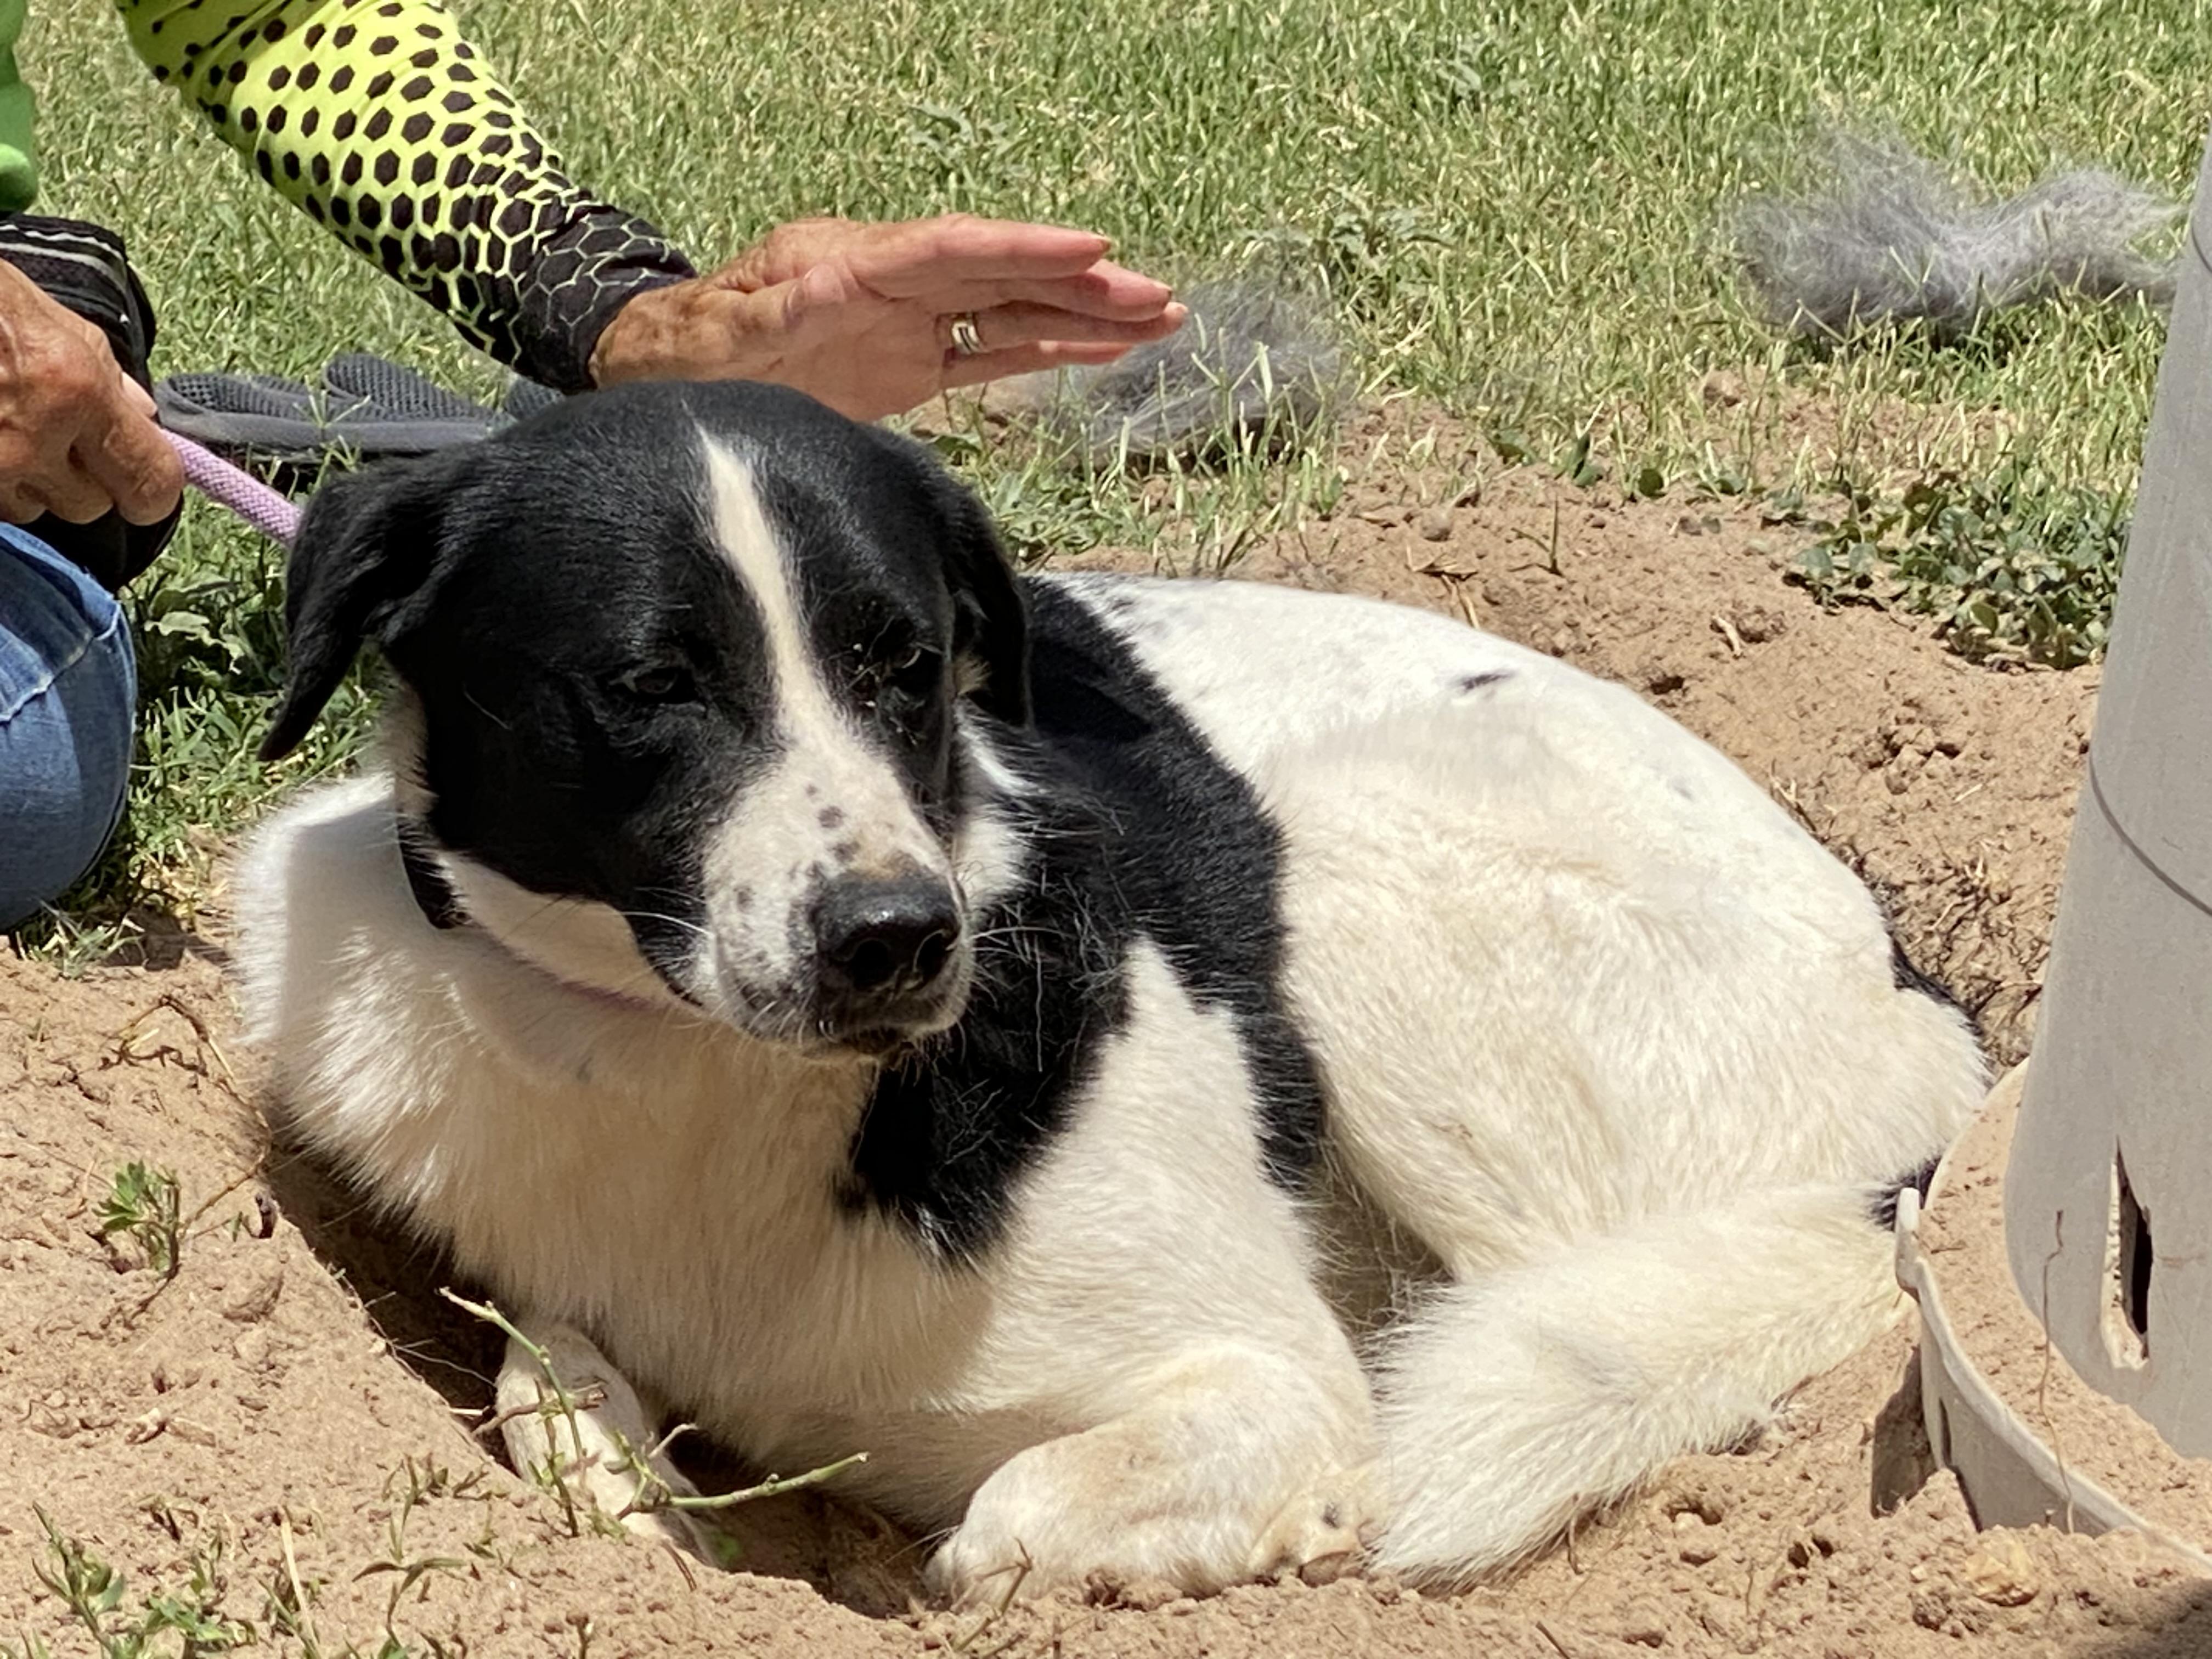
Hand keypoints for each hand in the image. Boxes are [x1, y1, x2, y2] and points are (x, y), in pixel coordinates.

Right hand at [0, 259, 181, 525]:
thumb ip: (106, 375)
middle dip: (82, 479)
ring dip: (29, 482)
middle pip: (90, 505)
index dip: (151, 491)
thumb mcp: (51, 319)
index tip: (144, 489)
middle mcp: (32, 441)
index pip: (149, 482)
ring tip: (6, 429)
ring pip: (34, 508)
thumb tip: (144, 418)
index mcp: (74, 392)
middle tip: (56, 437)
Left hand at [590, 214, 1187, 420]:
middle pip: (1001, 274)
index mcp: (851, 265)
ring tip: (1157, 318)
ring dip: (1083, 315)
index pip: (954, 250)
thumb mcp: (717, 335)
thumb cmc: (684, 354)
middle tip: (1156, 296)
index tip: (1091, 249)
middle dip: (1081, 282)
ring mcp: (908, 323)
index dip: (1024, 249)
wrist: (668, 378)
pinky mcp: (912, 365)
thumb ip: (772, 317)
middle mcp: (892, 284)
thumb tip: (824, 290)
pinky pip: (992, 354)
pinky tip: (1103, 351)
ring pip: (1010, 310)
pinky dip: (1049, 349)